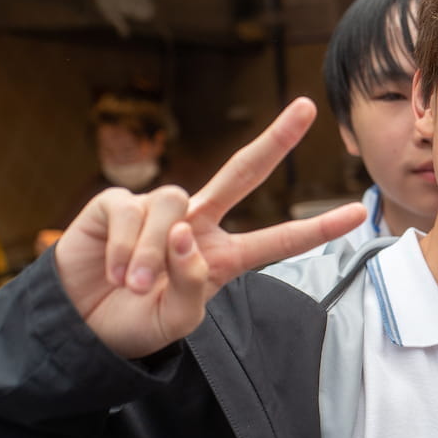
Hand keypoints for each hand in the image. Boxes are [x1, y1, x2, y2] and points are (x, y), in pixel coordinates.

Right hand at [54, 98, 366, 358]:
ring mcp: (158, 210)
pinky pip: (133, 211)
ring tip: (135, 286)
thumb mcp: (175, 322)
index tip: (357, 213)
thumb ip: (191, 284)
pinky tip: (115, 271)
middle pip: (242, 173)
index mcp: (222, 258)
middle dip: (275, 139)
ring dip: (155, 252)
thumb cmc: (134, 324)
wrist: (80, 329)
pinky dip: (126, 248)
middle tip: (308, 107)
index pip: (277, 240)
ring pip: (175, 205)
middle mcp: (196, 224)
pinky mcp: (117, 203)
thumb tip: (187, 233)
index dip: (315, 228)